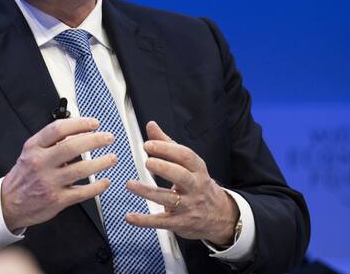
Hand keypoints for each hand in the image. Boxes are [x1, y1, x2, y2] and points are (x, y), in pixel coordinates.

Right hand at [1, 117, 116, 231]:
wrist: (9, 204)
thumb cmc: (24, 176)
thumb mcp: (30, 153)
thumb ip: (51, 142)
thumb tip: (78, 131)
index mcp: (34, 147)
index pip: (58, 129)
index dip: (79, 124)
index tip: (94, 123)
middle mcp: (41, 163)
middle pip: (72, 147)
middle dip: (95, 140)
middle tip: (108, 138)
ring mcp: (49, 182)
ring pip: (81, 169)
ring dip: (101, 162)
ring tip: (112, 158)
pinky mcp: (57, 200)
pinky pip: (83, 192)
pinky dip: (98, 186)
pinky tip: (105, 181)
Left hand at [125, 121, 238, 245]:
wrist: (219, 216)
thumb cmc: (197, 184)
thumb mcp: (188, 164)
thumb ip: (167, 144)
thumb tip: (151, 125)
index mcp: (198, 169)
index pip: (185, 156)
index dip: (167, 149)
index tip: (148, 144)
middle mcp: (195, 187)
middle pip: (181, 176)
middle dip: (164, 168)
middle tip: (147, 162)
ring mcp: (188, 206)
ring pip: (168, 199)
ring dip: (147, 192)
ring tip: (130, 185)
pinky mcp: (180, 223)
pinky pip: (161, 222)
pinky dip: (144, 221)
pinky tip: (130, 217)